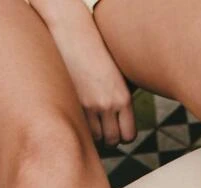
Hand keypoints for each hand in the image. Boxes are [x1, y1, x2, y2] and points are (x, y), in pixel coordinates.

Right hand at [31, 0, 136, 146]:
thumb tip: (124, 125)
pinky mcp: (72, 102)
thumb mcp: (118, 76)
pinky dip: (81, 128)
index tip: (119, 130)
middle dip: (109, 138)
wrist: (73, 34)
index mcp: (123, 97)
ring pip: (96, 138)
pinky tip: (81, 118)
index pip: (129, 135)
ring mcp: (89, 105)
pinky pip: (80, 129)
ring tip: (92, 123)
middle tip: (104, 129)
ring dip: (95, 136)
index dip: (124, 136)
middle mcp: (108, 103)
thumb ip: (123, 100)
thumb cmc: (98, 54)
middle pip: (113, 140)